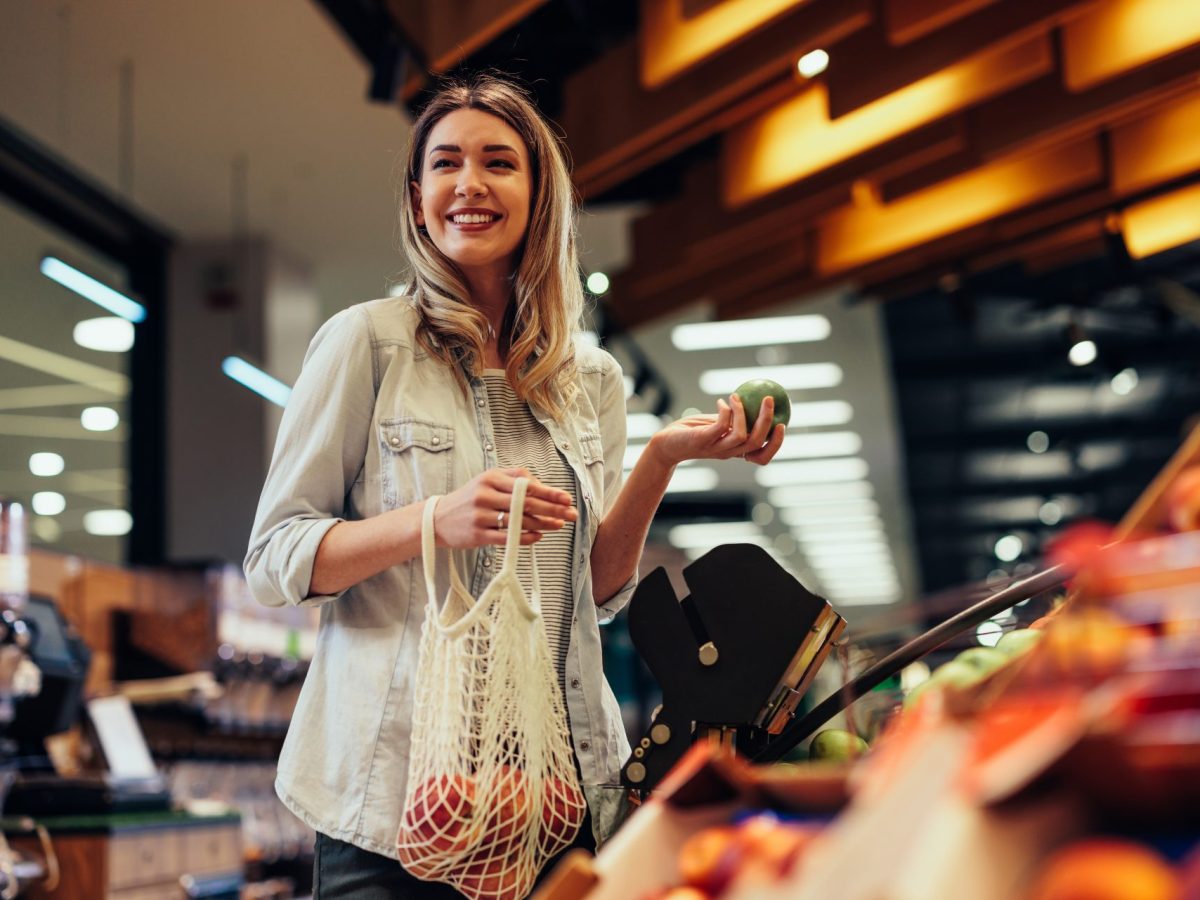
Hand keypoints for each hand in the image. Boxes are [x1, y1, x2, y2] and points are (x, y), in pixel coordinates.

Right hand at [432, 467, 577, 548]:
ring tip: (559, 525)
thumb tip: (543, 486)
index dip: (549, 492)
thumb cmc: (469, 499)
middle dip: (552, 509)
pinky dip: (526, 538)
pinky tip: (539, 537)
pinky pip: (508, 537)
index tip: (567, 498)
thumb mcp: (487, 481)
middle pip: (526, 503)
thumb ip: (514, 479)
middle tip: (571, 514)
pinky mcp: (478, 535)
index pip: (526, 485)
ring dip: (543, 524)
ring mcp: (481, 516)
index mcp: (490, 478)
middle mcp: (485, 495)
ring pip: (519, 521)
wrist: (437, 519)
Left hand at [648, 394, 784, 467]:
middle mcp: (728, 453)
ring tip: (737, 395)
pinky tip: (722, 401)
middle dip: (766, 421)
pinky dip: (725, 411)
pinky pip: (721, 425)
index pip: (762, 457)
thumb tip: (752, 399)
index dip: (775, 444)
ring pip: (742, 436)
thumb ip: (732, 419)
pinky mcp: (702, 441)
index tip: (782, 424)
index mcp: (735, 452)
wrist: (665, 444)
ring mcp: (716, 448)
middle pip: (756, 443)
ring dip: (744, 412)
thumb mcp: (715, 425)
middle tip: (769, 399)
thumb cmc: (692, 432)